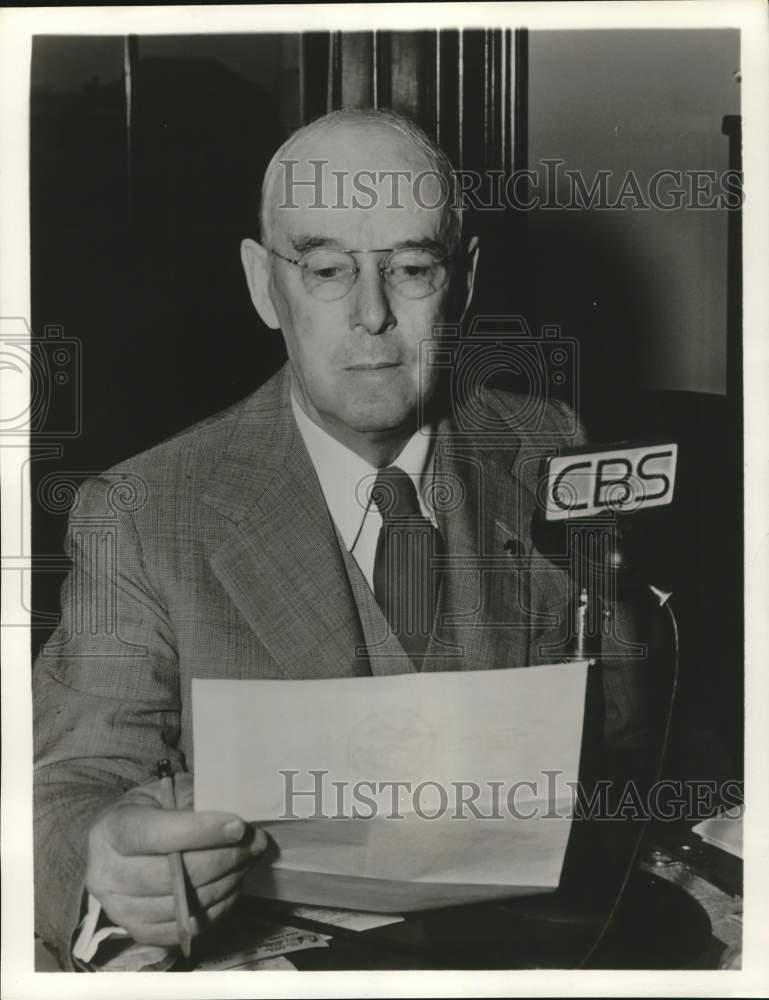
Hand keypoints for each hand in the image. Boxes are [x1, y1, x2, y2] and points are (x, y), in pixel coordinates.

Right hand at [85, 772, 266, 946]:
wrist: (121, 846)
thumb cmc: (151, 811)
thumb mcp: (168, 792)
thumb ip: (195, 802)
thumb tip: (238, 824)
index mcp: (112, 829)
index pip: (156, 834)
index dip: (201, 832)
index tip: (238, 826)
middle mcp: (108, 874)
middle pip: (175, 874)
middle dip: (225, 858)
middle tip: (256, 843)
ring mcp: (121, 909)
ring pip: (185, 904)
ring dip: (228, 882)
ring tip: (248, 861)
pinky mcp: (140, 933)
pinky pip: (187, 927)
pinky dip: (217, 907)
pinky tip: (232, 884)